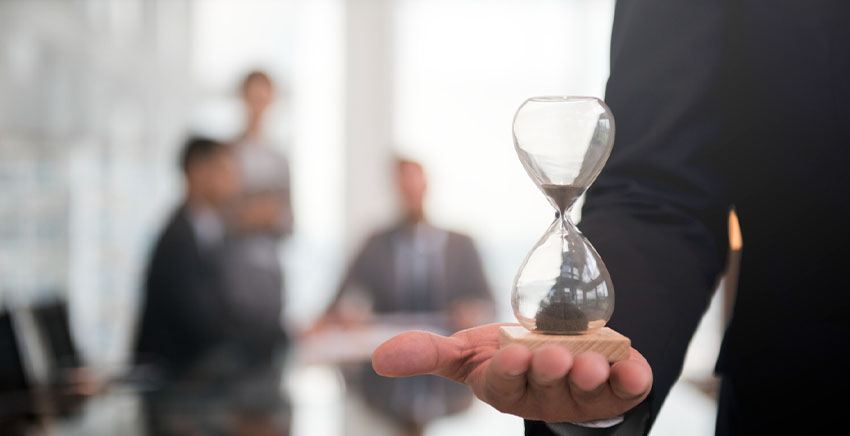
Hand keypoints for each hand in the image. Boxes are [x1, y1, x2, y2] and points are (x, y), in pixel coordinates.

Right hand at [372, 323, 651, 422]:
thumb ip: (427, 353)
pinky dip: (634, 377)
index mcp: (506, 389)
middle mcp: (545, 397)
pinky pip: (630, 388)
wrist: (560, 350)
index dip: (510, 370)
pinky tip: (633, 366)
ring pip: (587, 391)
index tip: (513, 352)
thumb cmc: (508, 354)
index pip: (505, 382)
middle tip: (553, 356)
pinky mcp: (618, 388)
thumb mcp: (467, 351)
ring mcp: (583, 395)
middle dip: (549, 371)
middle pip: (547, 387)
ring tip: (589, 361)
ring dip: (589, 376)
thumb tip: (378, 359)